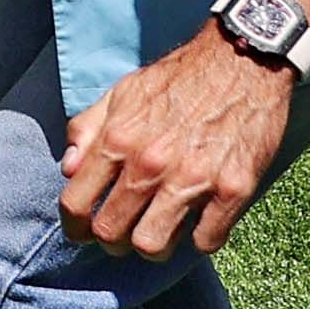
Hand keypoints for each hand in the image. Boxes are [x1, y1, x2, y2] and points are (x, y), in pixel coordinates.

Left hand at [59, 24, 293, 257]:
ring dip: (153, 247)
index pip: (76, 203)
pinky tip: (199, 221)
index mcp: (117, 140)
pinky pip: (207, 241)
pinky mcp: (233, 189)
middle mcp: (150, 164)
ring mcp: (193, 179)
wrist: (241, 61)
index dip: (73, 226)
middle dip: (112, 241)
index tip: (81, 231)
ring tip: (159, 233)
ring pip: (153, 246)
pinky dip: (200, 239)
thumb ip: (87, 130)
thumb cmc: (178, 79)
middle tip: (123, 232)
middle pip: (111, 233)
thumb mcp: (121, 93)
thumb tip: (68, 169)